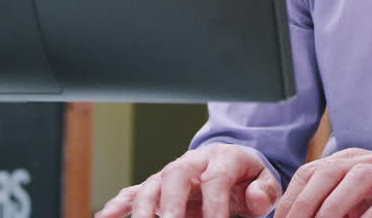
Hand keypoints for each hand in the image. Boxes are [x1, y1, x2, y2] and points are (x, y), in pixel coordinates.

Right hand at [95, 143, 279, 217]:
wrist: (232, 166)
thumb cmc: (247, 177)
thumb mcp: (265, 181)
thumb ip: (264, 190)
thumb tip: (255, 197)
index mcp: (224, 159)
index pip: (216, 178)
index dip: (214, 203)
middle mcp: (193, 163)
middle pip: (176, 174)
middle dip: (170, 201)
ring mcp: (172, 174)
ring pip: (152, 184)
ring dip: (143, 207)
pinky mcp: (158, 185)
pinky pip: (134, 192)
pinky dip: (119, 204)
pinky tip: (106, 217)